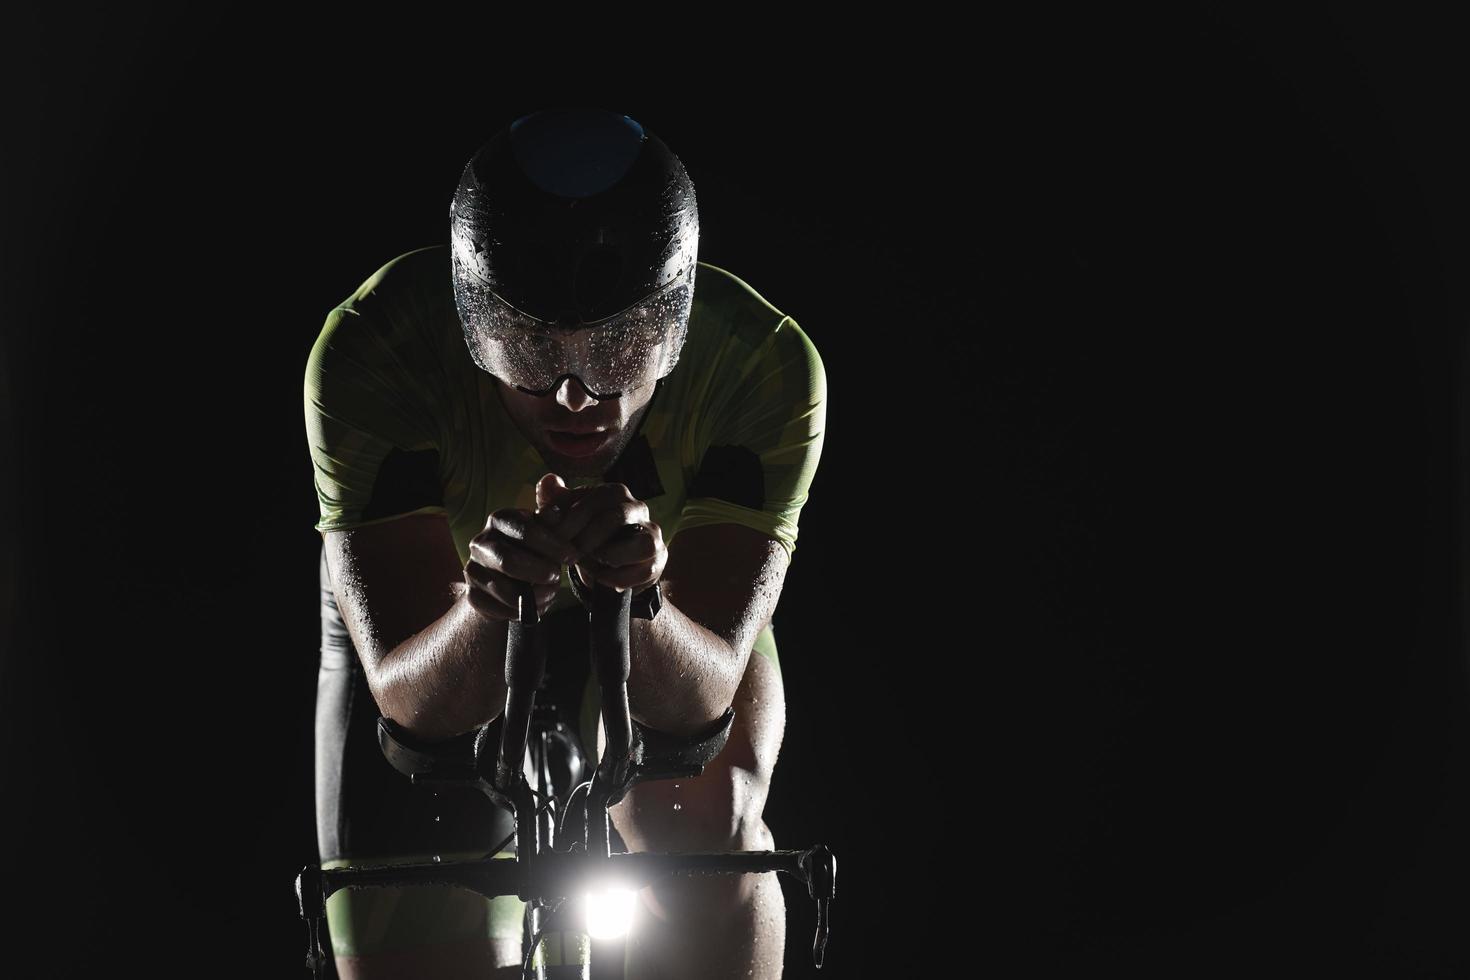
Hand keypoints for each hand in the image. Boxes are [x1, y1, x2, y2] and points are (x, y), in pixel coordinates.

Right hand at [461, 496, 579, 621]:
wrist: (503, 578)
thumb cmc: (530, 550)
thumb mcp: (542, 534)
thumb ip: (550, 526)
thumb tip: (556, 513)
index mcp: (500, 520)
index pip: (525, 531)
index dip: (552, 545)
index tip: (573, 556)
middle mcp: (481, 542)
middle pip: (508, 561)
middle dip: (539, 572)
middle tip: (556, 577)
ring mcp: (472, 569)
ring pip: (504, 590)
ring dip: (534, 595)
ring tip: (549, 593)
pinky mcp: (472, 594)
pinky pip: (499, 608)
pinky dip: (521, 611)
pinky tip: (534, 605)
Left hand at [535, 473, 665, 593]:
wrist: (607, 566)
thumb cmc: (585, 535)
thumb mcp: (567, 518)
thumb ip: (555, 501)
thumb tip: (548, 481)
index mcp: (616, 493)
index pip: (597, 498)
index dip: (574, 518)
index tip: (555, 537)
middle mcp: (638, 509)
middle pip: (616, 518)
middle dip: (588, 538)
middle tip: (569, 553)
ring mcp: (652, 535)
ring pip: (641, 544)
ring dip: (610, 557)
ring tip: (589, 564)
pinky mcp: (657, 560)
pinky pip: (643, 570)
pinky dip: (619, 577)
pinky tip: (602, 578)